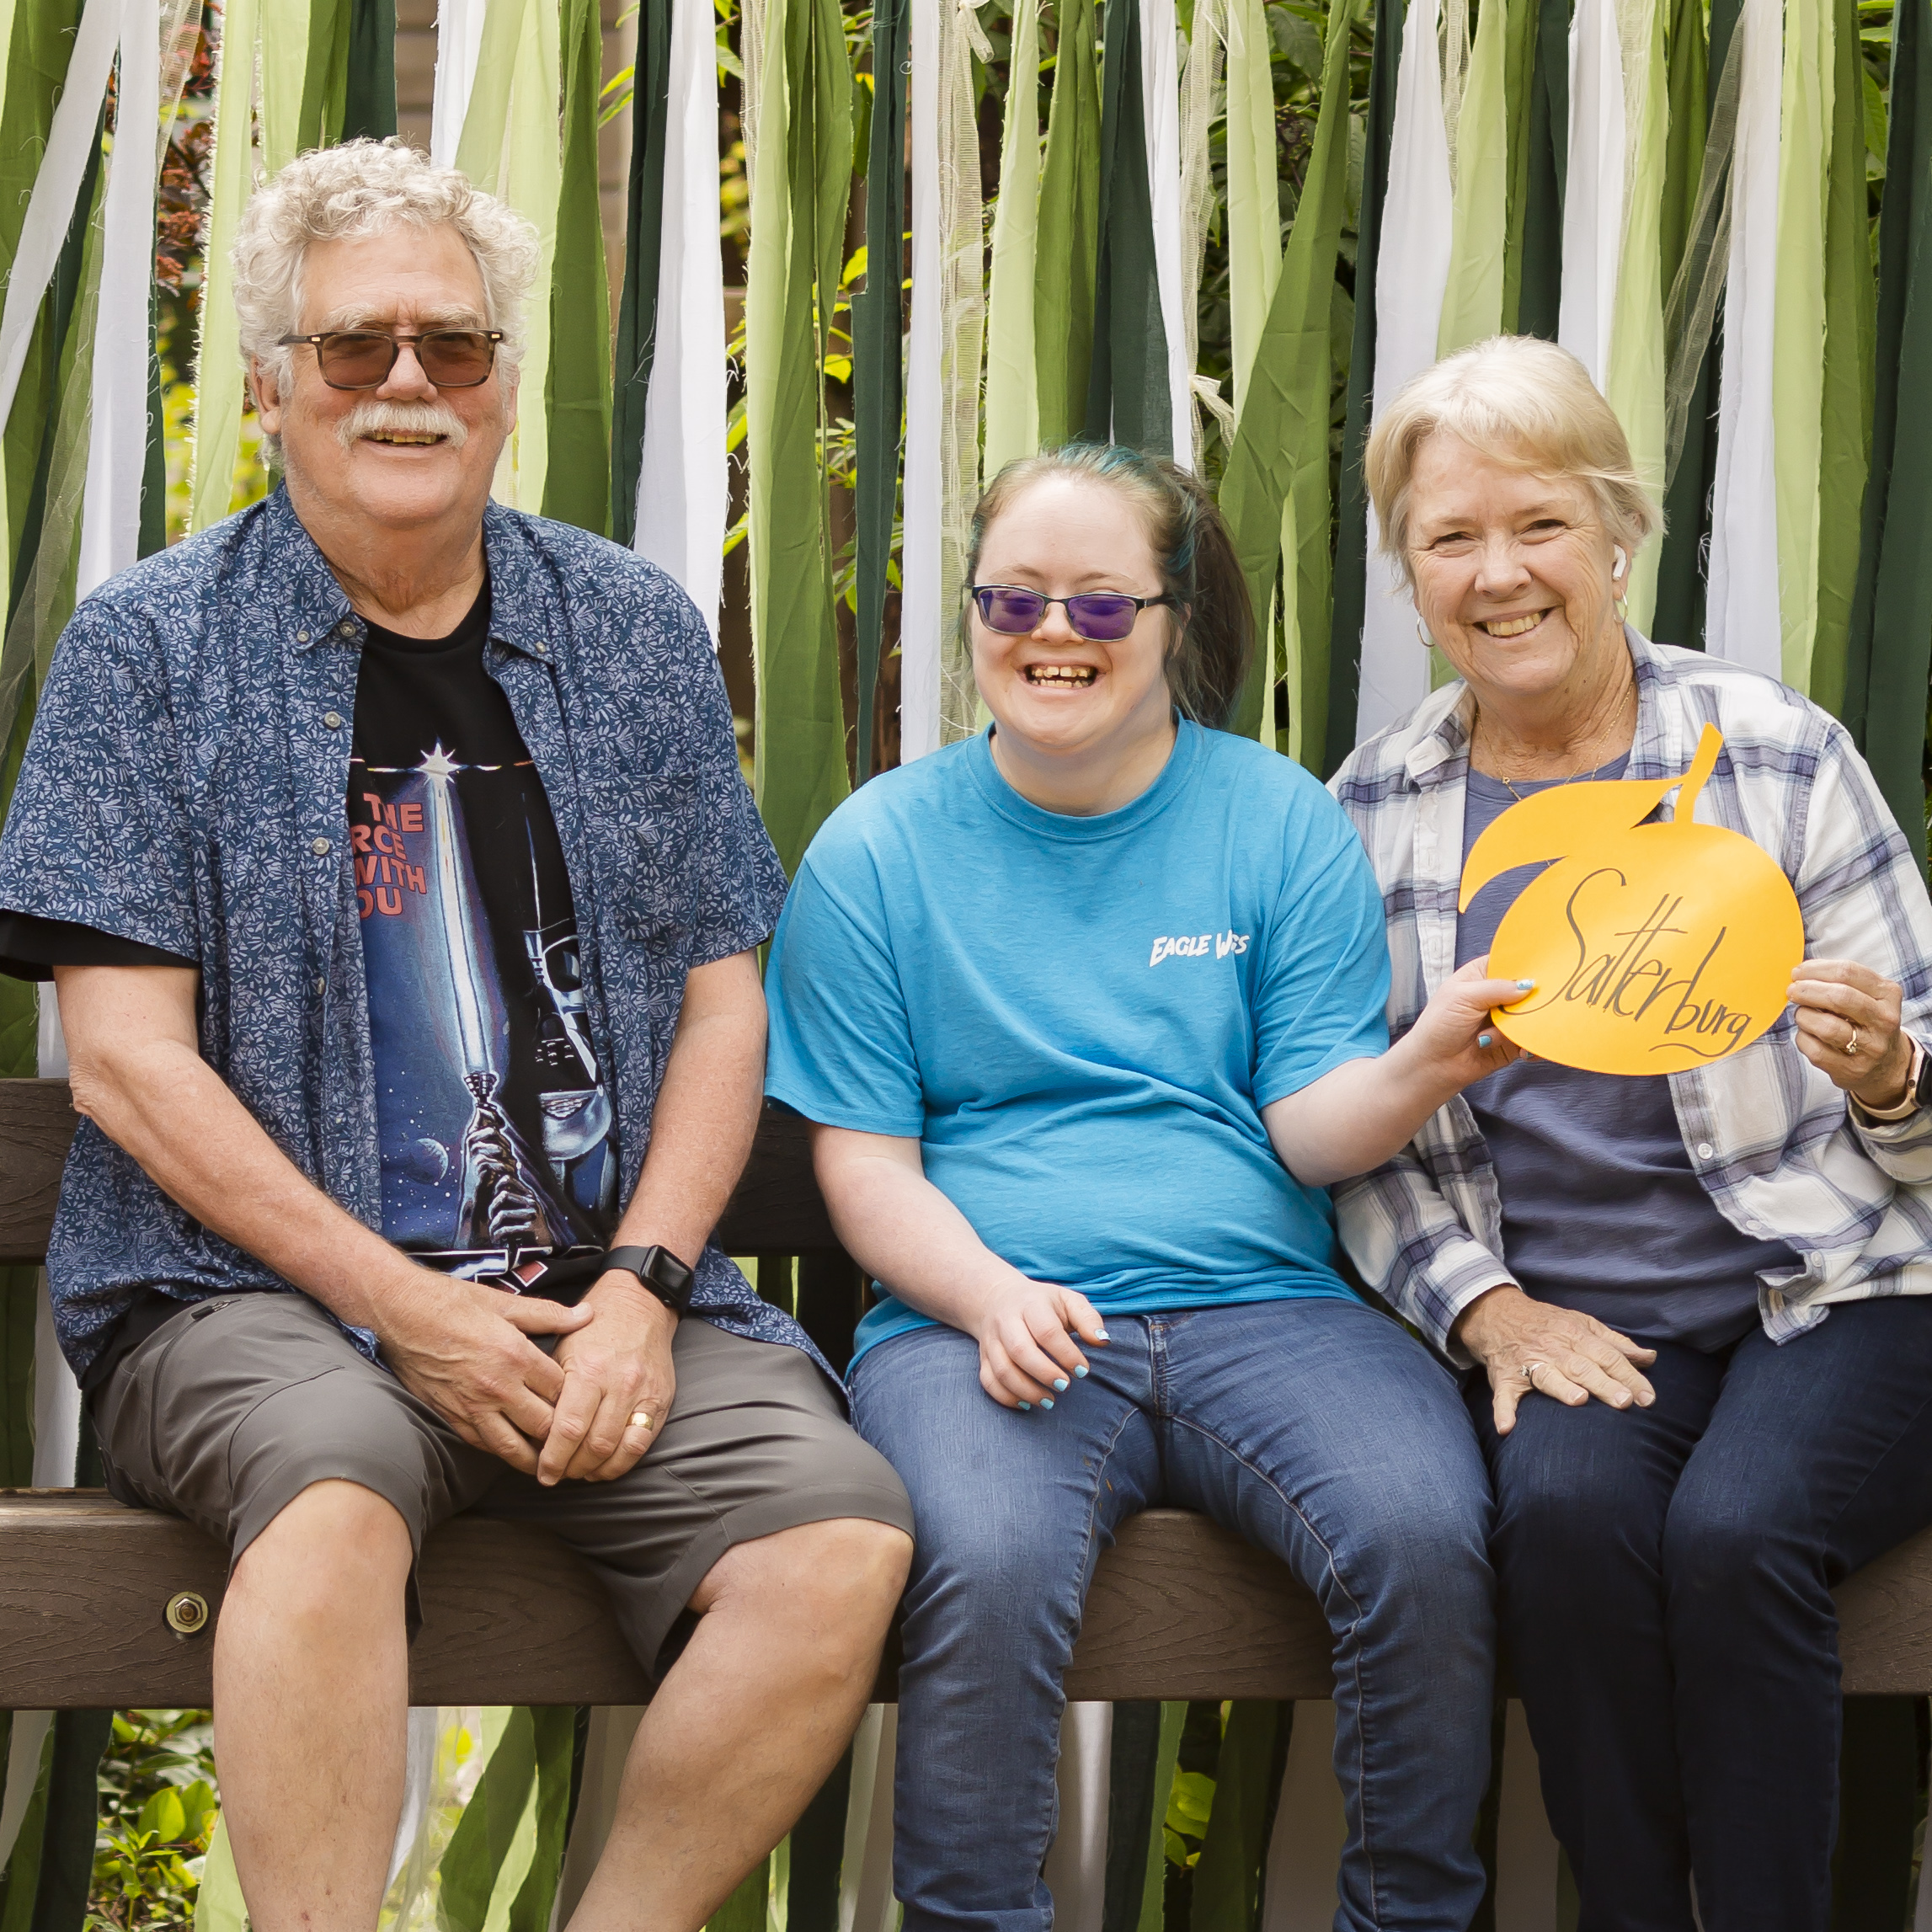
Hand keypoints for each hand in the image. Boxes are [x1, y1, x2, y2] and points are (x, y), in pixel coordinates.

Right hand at [377, 1272, 592, 1473]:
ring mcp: (473, 1406)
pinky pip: (483, 1444)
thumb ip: (549, 1314)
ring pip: (513, 1446)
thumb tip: (586, 1315)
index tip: (584, 1401)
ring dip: (535, 1457)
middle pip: (543, 1424)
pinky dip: (502, 1451)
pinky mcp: (451, 1416)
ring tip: (551, 1463)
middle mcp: (498, 1387)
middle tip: (576, 1439)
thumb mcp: (506, 1303)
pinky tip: (513, 1452)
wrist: (403, 1313)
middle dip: (562, 1433)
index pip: (560, 1390)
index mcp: (516, 1356)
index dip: (576, 1397)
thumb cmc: (454, 1303)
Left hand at [537, 1272, 678, 1484]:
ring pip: (620, 1449)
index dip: (554, 1458)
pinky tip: (607, 1466)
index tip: (543, 1472)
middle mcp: (619, 1384)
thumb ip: (553, 1391)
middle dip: (572, 1468)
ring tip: (580, 1472)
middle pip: (594, 1445)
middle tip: (559, 1474)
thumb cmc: (594, 1328)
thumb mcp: (563, 1349)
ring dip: (597, 1469)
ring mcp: (644, 1393)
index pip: (568, 1428)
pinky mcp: (660, 1399)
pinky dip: (623, 1461)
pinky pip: (643, 1442)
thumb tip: (537, 1433)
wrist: (639, 1305)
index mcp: (589, 1369)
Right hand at [967, 1274, 1109, 1408]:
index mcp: (1030, 1304)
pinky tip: (1027, 1403)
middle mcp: (1006, 1321)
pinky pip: (988, 1381)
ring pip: (1002, 1370)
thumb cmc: (1042, 1303)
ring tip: (1049, 1400)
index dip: (1067, 1354)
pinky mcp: (983, 1357)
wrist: (997, 1297)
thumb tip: (1103, 1341)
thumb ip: (1088, 1319)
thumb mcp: (1068, 1300)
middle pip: (1020, 1350)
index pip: (1047, 1331)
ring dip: (1027, 1390)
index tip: (1083, 1370)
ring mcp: (991, 1340)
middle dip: (1045, 1373)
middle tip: (1066, 1386)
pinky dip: (1006, 1397)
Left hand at [1401, 956, 1531, 1091]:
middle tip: (1528, 1009)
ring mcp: (1506, 1018)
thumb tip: (1528, 985)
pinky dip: (1530, 1045)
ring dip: (1524, 1026)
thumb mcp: (1463, 997)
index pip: (1511, 962)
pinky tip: (1521, 1051)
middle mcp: (1497, 994)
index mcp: (1482, 974)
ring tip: (1502, 1036)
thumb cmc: (1438, 1025)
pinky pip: (1531, 1039)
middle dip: (1532, 1000)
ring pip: (1532, 1015)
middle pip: (1528, 990)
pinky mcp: (1512, 1041)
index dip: (1528, 965)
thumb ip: (1496, 988)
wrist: (1433, 1065)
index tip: (1544, 971)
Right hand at [1453, 1283, 1655, 1434]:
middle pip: (1582, 1367)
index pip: (1607, 1356)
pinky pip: (1503, 1395)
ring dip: (1561, 1388)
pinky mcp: (1506, 1378)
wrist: (1497, 1313)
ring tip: (1579, 1400)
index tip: (1648, 1398)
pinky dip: (1503, 1411)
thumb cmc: (1548, 1324)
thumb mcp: (1582, 1324)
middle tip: (1624, 1402)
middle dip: (1603, 1384)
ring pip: (1546, 1376)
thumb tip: (1650, 1358)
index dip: (1629, 1376)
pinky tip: (1506, 1427)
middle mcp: (1553, 1349)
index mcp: (1575, 1335)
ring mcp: (1528, 1363)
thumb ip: (1616, 1344)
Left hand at [1789, 959, 1912, 1109]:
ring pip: (1826, 1026)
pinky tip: (1807, 1035)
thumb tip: (1799, 972)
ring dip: (1804, 1016)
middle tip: (1792, 991)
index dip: (1816, 969)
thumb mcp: (1866, 995)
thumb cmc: (1865, 1021)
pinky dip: (1803, 1039)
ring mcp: (1871, 1047)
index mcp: (1888, 994)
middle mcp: (1884, 1020)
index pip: (1848, 972)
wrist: (1886, 1065)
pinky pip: (1816, 1050)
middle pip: (1839, 997)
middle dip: (1807, 990)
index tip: (1798, 972)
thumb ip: (1839, 981)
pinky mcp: (1853, 1069)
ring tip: (1802, 1014)